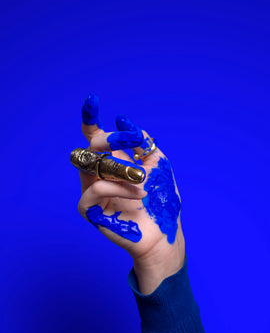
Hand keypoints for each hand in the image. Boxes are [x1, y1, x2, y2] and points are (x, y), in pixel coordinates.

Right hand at [75, 93, 184, 293]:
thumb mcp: (157, 165)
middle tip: (130, 142)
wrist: (163, 234)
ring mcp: (92, 190)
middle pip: (90, 147)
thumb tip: (123, 121)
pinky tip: (138, 193)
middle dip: (108, 139)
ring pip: (90, 166)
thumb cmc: (161, 201)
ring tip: (143, 180)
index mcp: (113, 161)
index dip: (91, 118)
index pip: (95, 137)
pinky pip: (93, 190)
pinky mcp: (90, 209)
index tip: (92, 99)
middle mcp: (100, 173)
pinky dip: (117, 187)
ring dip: (119, 168)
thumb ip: (142, 143)